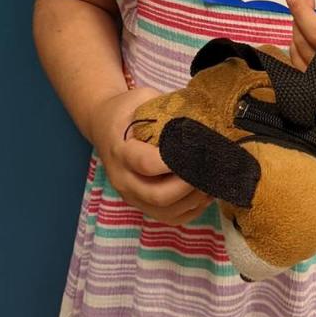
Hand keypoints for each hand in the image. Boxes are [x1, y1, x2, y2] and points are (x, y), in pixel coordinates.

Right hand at [88, 85, 211, 224]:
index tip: (199, 152)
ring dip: (194, 200)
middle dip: (189, 186)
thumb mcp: (142, 98)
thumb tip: (205, 117)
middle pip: (158, 195)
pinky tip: (204, 194)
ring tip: (212, 181)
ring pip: (166, 212)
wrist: (103, 124)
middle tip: (211, 169)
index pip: (147, 164)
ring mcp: (130, 195)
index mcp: (120, 151)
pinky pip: (168, 218)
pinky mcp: (140, 204)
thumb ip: (168, 108)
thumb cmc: (126, 110)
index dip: (175, 162)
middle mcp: (123, 179)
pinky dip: (191, 211)